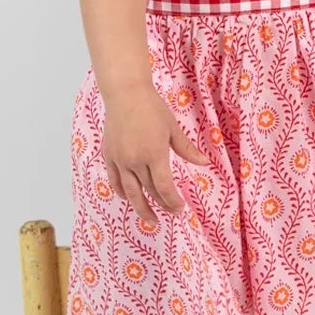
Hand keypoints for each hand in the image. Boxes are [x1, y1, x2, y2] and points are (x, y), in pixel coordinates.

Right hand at [101, 85, 208, 220]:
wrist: (125, 94)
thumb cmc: (152, 109)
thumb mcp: (173, 129)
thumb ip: (187, 149)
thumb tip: (205, 163)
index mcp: (154, 154)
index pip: (164, 187)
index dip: (173, 201)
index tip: (180, 209)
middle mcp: (135, 160)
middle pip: (149, 191)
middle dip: (161, 205)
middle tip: (171, 215)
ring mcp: (120, 159)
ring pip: (130, 192)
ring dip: (140, 208)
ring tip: (150, 219)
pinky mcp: (109, 156)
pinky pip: (115, 181)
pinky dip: (123, 192)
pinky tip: (130, 198)